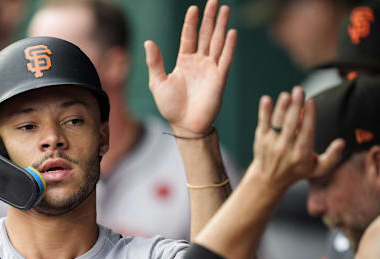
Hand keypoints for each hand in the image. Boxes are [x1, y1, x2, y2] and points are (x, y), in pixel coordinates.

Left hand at [145, 0, 235, 136]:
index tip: (194, 8)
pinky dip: (229, 46)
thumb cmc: (170, 107)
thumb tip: (148, 42)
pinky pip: (225, 59)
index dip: (191, 23)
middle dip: (210, 18)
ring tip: (226, 9)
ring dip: (222, 26)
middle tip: (215, 1)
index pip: (189, 36)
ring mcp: (210, 69)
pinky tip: (231, 33)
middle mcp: (199, 62)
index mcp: (184, 62)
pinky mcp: (219, 78)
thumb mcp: (158, 82)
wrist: (184, 125)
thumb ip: (155, 62)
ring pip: (218, 42)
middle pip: (206, 35)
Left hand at [250, 87, 343, 189]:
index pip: (306, 131)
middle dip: (295, 106)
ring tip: (287, 94)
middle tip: (299, 90)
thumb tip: (341, 143)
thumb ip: (332, 157)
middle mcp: (285, 149)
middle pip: (291, 124)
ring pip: (277, 122)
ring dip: (281, 107)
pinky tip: (266, 99)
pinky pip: (263, 123)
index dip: (309, 115)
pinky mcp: (261, 139)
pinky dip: (264, 111)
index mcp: (301, 154)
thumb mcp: (318, 169)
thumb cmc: (297, 171)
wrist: (269, 180)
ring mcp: (271, 143)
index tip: (311, 101)